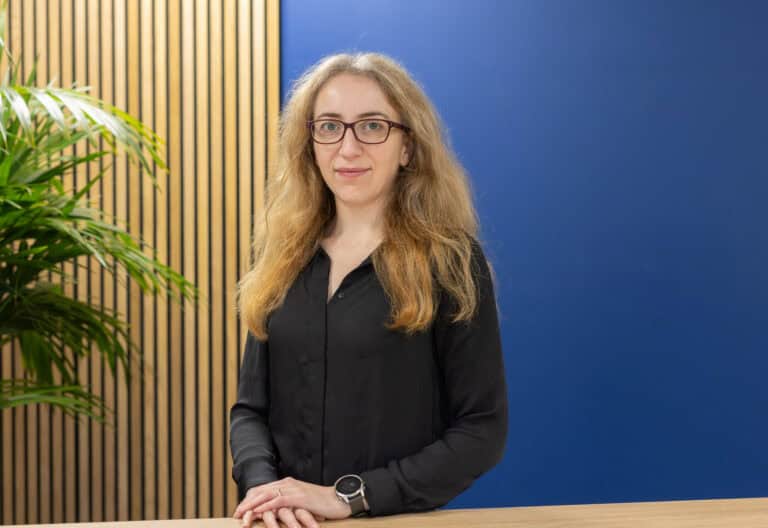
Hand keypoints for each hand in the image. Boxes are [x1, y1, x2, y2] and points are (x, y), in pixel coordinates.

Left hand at [234, 477, 351, 521]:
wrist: (340, 499)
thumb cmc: (323, 504)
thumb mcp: (302, 503)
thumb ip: (289, 505)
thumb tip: (278, 514)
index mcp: (287, 484)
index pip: (264, 490)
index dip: (250, 500)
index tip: (240, 510)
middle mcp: (288, 484)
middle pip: (262, 491)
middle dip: (247, 502)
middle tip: (235, 513)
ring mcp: (293, 489)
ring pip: (267, 495)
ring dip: (252, 505)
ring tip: (241, 514)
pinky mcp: (299, 497)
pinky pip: (278, 501)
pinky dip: (266, 506)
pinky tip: (257, 511)